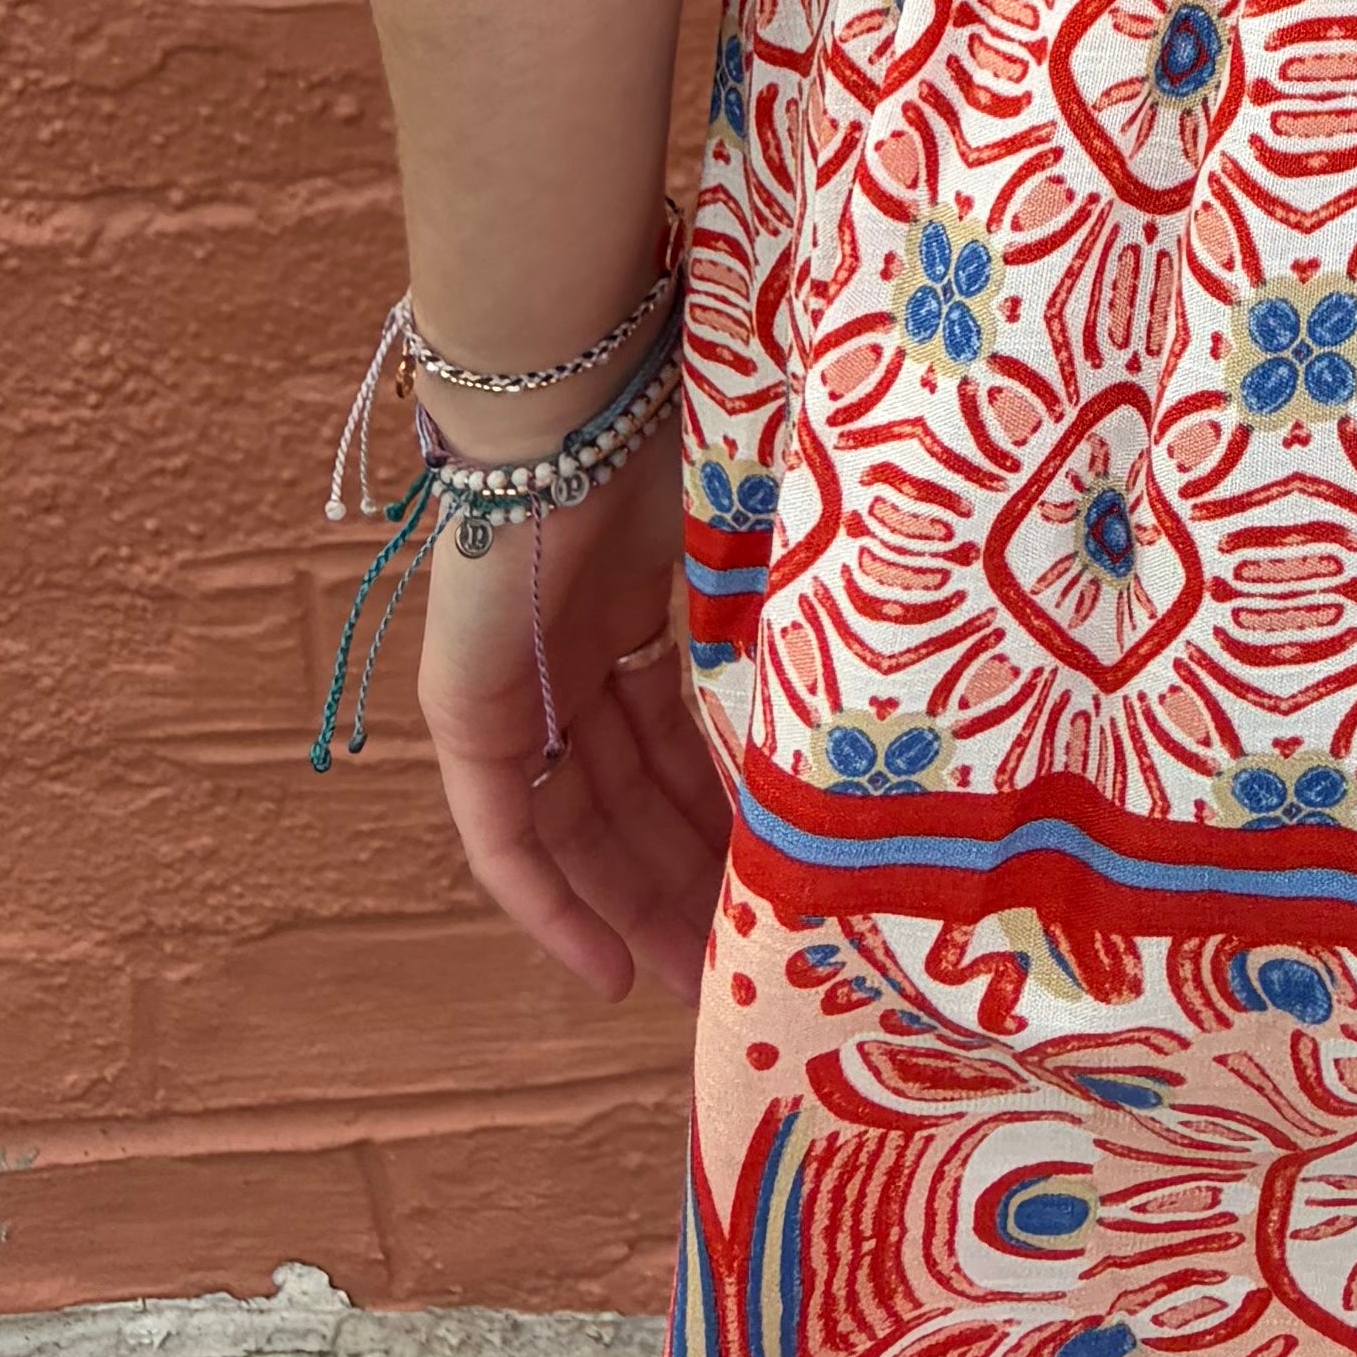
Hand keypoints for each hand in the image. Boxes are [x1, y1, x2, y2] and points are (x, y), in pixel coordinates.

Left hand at [406, 409, 731, 1001]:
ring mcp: (518, 679)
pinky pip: (506, 833)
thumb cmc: (683, 414)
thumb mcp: (753, 539)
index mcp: (637, 595)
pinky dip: (551, 906)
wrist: (578, 375)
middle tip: (749, 962)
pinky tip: (606, 970)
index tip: (786, 881)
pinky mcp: (468, 706)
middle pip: (632, 794)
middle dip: (690, 880)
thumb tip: (888, 684)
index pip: (681, 735)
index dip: (729, 812)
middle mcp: (573, 648)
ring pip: (579, 827)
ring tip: (699, 981)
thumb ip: (784, 614)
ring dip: (633, 908)